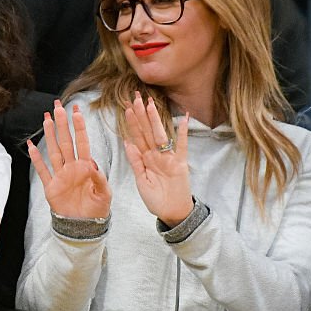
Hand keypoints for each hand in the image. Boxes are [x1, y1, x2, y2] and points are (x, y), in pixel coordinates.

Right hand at [27, 100, 110, 218]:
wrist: (84, 226)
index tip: (77, 111)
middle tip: (58, 106)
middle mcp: (72, 168)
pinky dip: (36, 158)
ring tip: (46, 118)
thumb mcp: (105, 194)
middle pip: (65, 141)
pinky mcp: (51, 186)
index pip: (82, 142)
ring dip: (50, 135)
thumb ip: (100, 179)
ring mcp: (60, 176)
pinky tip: (32, 145)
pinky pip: (42, 170)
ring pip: (53, 151)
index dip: (79, 127)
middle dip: (62, 123)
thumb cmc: (97, 210)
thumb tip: (92, 165)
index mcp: (86, 167)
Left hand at [123, 92, 192, 225]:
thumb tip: (127, 142)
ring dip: (156, 120)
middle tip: (136, 97)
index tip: (127, 107)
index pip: (137, 137)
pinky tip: (184, 118)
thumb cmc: (156, 199)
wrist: (172, 213)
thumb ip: (135, 162)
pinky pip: (182, 146)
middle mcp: (156, 155)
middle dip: (141, 115)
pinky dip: (183, 133)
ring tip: (151, 104)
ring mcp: (169, 158)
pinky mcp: (181, 164)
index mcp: (145, 159)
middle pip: (147, 131)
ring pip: (161, 135)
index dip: (132, 123)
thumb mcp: (141, 181)